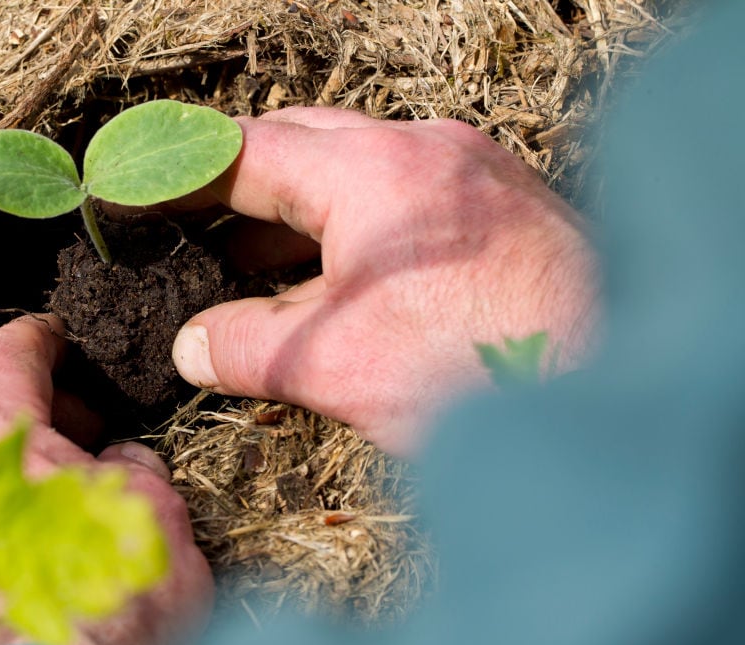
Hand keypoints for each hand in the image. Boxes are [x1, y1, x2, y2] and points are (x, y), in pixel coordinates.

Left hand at [0, 315, 212, 644]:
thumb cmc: (106, 615)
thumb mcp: (154, 512)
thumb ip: (128, 463)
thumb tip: (114, 460)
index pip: (6, 354)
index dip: (41, 340)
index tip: (55, 339)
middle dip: (16, 403)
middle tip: (72, 427)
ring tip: (42, 485)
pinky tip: (8, 531)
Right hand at [172, 107, 596, 453]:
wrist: (617, 392)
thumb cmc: (481, 373)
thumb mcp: (334, 365)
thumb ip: (244, 346)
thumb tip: (188, 345)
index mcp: (372, 171)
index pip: (246, 150)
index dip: (179, 172)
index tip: (136, 187)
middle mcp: (425, 150)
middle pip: (302, 144)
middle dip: (237, 185)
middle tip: (187, 226)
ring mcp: (472, 173)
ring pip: (355, 173)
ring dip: (295, 214)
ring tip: (243, 265)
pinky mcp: (503, 208)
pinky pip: (403, 200)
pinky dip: (352, 231)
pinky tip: (329, 280)